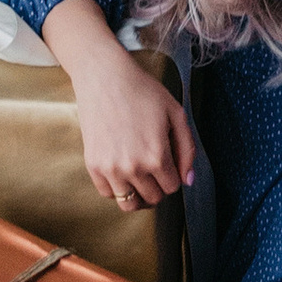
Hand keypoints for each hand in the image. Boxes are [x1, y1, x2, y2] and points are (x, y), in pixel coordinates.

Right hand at [71, 52, 197, 210]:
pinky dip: (117, 188)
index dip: (174, 175)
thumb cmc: (142, 91)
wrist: (104, 77)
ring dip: (139, 195)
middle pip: (154, 198)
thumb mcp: (176, 113)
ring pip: (130, 204)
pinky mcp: (93, 165)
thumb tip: (188, 181)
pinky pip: (108, 194)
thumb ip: (188, 149)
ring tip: (141, 179)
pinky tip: (122, 171)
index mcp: (157, 156)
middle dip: (159, 186)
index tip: (168, 162)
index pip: (173, 187)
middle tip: (155, 168)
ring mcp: (111, 168)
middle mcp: (133, 167)